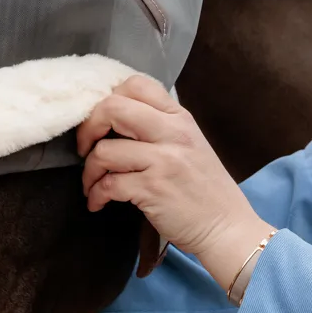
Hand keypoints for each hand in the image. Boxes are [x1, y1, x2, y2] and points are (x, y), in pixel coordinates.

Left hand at [77, 75, 274, 291]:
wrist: (227, 228)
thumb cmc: (204, 189)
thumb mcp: (189, 145)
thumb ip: (159, 127)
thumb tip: (114, 118)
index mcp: (180, 118)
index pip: (136, 84)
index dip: (107, 99)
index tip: (100, 122)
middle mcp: (172, 133)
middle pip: (112, 108)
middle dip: (88, 128)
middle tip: (85, 149)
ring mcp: (163, 161)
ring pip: (104, 150)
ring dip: (89, 171)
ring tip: (93, 184)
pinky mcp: (152, 189)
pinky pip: (108, 184)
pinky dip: (96, 195)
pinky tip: (98, 202)